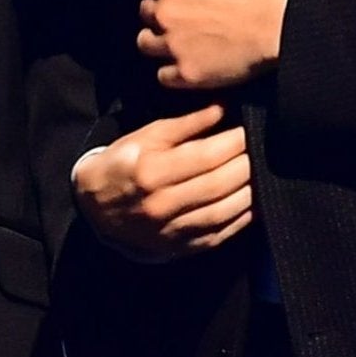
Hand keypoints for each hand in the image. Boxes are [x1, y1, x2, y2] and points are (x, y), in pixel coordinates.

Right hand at [75, 104, 252, 260]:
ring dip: (250, 191)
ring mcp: (171, 230)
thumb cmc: (122, 165)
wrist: (95, 209)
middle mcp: (161, 204)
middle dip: (246, 163)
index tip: (249, 129)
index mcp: (150, 172)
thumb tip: (222, 108)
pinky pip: (221, 234)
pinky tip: (252, 201)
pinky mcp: (181, 248)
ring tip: (260, 172)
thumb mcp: (145, 137)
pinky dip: (242, 217)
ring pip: (224, 211)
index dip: (234, 142)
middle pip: (218, 184)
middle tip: (260, 148)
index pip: (205, 156)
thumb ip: (185, 125)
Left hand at [137, 0, 290, 88]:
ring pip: (146, 43)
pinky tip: (184, 64)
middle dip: (159, 10)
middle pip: (145, 11)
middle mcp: (165, 13)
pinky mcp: (188, 73)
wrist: (283, 26)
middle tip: (180, 13)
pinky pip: (163, 75)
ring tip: (175, 40)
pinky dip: (170, 71)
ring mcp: (174, 46)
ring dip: (157, 40)